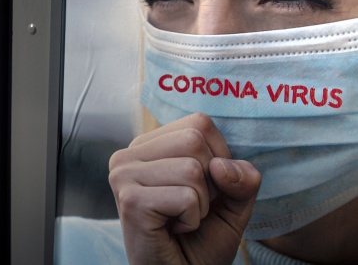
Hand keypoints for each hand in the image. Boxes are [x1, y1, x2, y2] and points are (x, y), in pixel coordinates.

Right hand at [108, 112, 261, 264]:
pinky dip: (192, 220)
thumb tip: (224, 167)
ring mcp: (124, 176)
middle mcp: (128, 155)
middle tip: (190, 208)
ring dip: (201, 205)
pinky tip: (173, 229)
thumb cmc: (199, 241)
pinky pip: (186, 197)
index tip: (202, 189)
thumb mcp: (231, 203)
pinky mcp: (130, 200)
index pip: (199, 123)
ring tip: (180, 220)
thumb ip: (241, 178)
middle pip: (195, 140)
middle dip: (211, 182)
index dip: (219, 157)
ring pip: (192, 169)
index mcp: (147, 146)